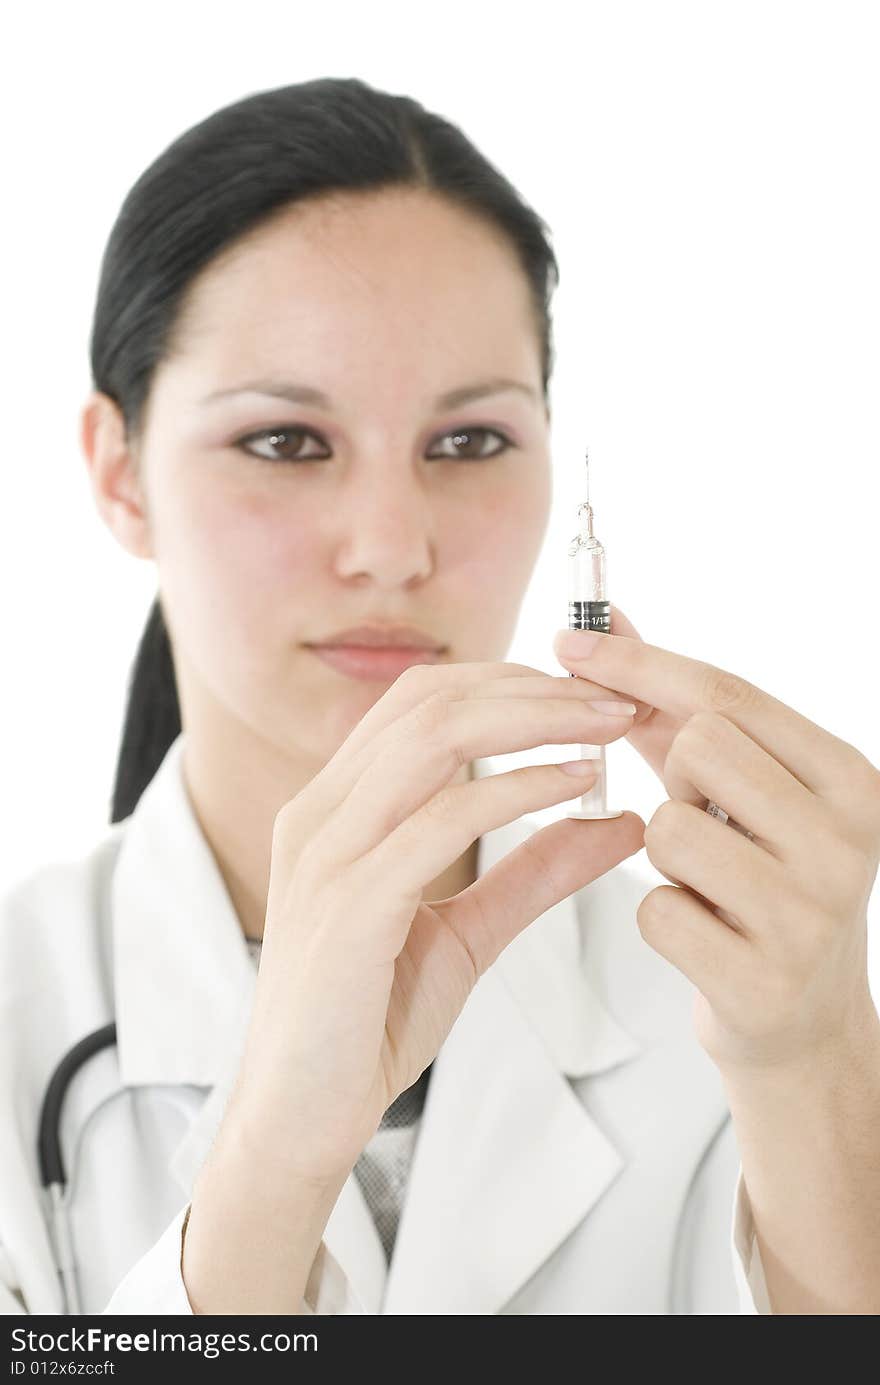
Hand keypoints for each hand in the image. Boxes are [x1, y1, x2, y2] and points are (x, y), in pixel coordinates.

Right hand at [227, 659, 644, 1183]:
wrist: (300, 1117)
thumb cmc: (370, 1020)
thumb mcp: (469, 931)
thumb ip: (534, 872)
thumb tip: (618, 823)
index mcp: (336, 807)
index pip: (420, 701)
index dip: (507, 680)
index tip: (588, 695)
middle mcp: (320, 812)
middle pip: (430, 700)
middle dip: (531, 686)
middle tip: (616, 697)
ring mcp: (327, 852)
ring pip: (433, 737)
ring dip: (534, 718)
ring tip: (608, 724)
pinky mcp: (349, 903)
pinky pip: (441, 818)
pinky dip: (517, 788)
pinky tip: (575, 783)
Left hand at [553, 608, 879, 1073]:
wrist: (805, 1023)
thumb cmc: (760, 880)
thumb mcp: (740, 791)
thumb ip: (673, 708)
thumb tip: (604, 620)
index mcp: (849, 780)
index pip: (729, 695)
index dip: (640, 664)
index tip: (567, 642)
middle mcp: (846, 841)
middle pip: (699, 747)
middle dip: (673, 777)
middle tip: (705, 820)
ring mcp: (809, 916)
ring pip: (667, 830)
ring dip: (666, 854)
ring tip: (711, 884)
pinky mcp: (761, 982)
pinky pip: (655, 910)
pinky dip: (662, 917)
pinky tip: (706, 937)